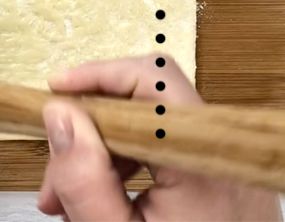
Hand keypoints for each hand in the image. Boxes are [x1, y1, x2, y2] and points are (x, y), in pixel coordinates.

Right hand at [37, 55, 282, 220]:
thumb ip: (82, 177)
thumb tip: (59, 114)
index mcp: (205, 168)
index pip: (154, 80)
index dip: (99, 77)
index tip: (55, 93)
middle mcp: (228, 164)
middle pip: (147, 109)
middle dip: (89, 133)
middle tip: (51, 177)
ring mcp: (233, 181)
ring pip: (152, 137)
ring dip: (103, 158)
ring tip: (67, 204)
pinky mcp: (227, 198)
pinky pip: (168, 163)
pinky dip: (128, 175)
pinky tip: (101, 208)